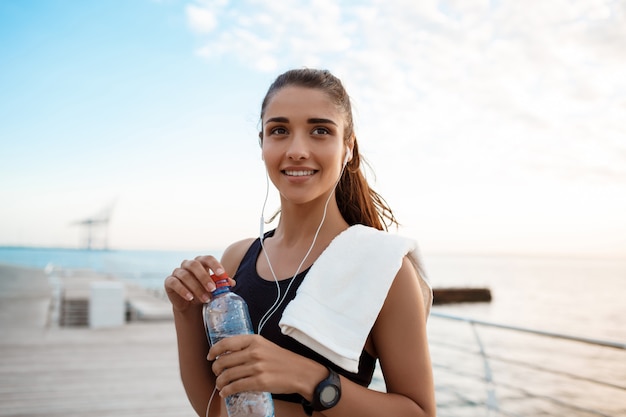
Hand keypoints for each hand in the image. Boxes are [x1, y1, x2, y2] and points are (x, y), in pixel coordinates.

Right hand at [164, 255, 235, 311]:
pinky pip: (175, 283)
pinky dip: (183, 290)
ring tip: (206, 299)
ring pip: (185, 276)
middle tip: (213, 289)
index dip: (214, 264)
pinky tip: (190, 298)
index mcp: (200, 262)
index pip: (207, 258)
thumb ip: (221, 284)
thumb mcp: (214, 288)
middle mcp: (188, 264)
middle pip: (195, 265)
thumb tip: (231, 282)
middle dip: (204, 277)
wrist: (189, 305)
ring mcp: (177, 272)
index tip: (221, 273)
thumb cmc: (204, 291)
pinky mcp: (169, 281)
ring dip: (196, 288)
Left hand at [208, 334, 322, 397]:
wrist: (301, 373)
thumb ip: (248, 347)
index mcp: (254, 340)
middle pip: (224, 361)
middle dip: (216, 369)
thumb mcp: (265, 346)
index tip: (210, 356)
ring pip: (228, 375)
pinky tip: (225, 392)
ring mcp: (257, 367)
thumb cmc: (283, 360)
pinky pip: (236, 387)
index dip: (214, 350)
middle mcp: (254, 352)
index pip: (227, 343)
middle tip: (216, 373)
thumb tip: (229, 354)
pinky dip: (227, 391)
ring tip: (220, 385)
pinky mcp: (259, 382)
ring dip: (219, 382)